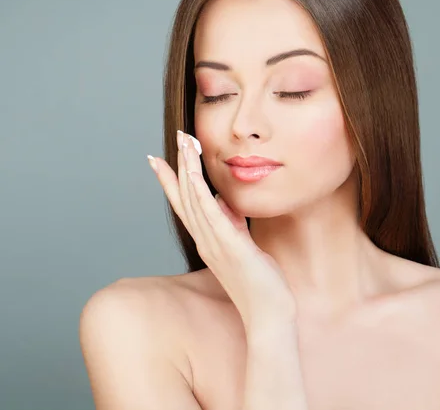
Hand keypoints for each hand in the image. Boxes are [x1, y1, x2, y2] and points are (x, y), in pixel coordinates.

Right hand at [147, 131, 296, 330]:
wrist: (268, 313)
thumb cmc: (259, 282)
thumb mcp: (244, 246)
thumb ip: (232, 225)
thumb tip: (225, 201)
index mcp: (208, 239)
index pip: (185, 204)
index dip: (172, 180)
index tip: (160, 159)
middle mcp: (205, 240)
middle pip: (185, 196)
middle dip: (179, 164)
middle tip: (176, 137)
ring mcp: (214, 243)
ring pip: (194, 199)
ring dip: (187, 169)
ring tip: (184, 142)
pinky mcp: (229, 246)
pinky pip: (210, 213)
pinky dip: (199, 191)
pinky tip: (193, 173)